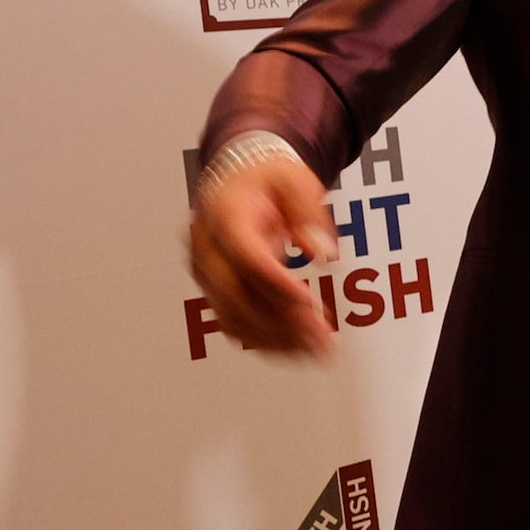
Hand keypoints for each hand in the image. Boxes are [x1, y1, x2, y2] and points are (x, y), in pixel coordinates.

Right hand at [186, 148, 337, 356]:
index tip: (308, 303)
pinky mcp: (215, 290)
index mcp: (223, 214)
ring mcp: (206, 272)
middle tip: (322, 340)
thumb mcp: (296, 180)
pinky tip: (298, 350)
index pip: (245, 256)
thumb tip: (322, 253)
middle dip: (281, 322)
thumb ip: (309, 213)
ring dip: (275, 339)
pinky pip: (234, 322)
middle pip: (236, 294)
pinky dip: (265, 340)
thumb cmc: (269, 177)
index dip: (275, 283)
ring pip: (233, 316)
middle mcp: (206, 247)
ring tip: (318, 351)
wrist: (238, 178)